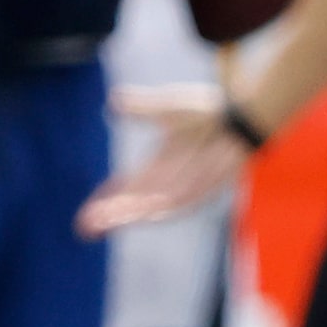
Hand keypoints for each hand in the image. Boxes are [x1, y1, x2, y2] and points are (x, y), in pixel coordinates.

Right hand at [76, 85, 252, 236]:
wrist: (241, 117)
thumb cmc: (206, 113)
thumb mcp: (167, 110)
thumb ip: (142, 108)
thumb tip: (113, 100)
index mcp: (154, 168)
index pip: (123, 190)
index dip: (104, 203)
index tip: (85, 216)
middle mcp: (166, 184)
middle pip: (132, 205)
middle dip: (111, 216)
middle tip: (86, 226)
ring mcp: (185, 190)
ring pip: (151, 210)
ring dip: (131, 216)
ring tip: (108, 221)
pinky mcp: (203, 192)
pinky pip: (180, 205)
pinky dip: (162, 211)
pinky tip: (144, 215)